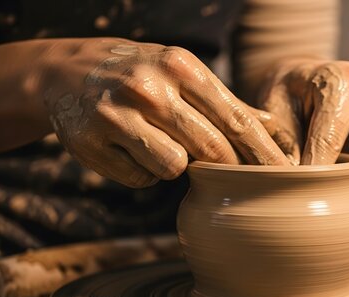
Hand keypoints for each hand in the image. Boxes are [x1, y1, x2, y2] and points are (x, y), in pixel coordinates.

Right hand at [41, 38, 288, 187]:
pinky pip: (140, 179)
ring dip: (174, 165)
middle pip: (210, 148)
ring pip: (173, 167)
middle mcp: (149, 88)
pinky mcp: (90, 143)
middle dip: (225, 166)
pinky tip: (132, 150)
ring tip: (160, 144)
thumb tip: (275, 129)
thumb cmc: (142, 74)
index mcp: (180, 67)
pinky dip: (143, 172)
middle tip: (226, 170)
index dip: (262, 152)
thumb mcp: (183, 73)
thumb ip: (228, 103)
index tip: (282, 176)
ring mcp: (116, 115)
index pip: (235, 119)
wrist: (66, 71)